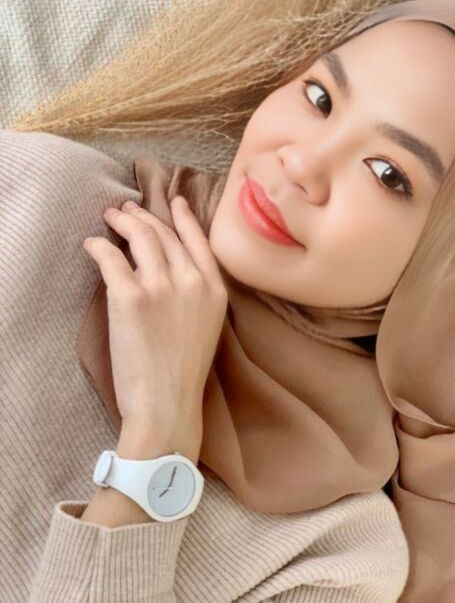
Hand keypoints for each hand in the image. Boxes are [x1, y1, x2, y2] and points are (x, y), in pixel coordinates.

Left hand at [82, 195, 227, 447]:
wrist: (168, 402)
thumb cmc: (185, 373)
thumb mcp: (207, 326)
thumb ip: (196, 295)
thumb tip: (169, 272)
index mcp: (214, 289)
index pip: (198, 240)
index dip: (184, 217)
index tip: (174, 201)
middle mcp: (191, 280)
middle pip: (165, 234)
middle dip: (144, 216)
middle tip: (127, 210)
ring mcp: (162, 285)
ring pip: (140, 237)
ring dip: (122, 222)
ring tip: (111, 217)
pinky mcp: (131, 296)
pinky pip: (110, 258)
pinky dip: (98, 247)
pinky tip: (92, 245)